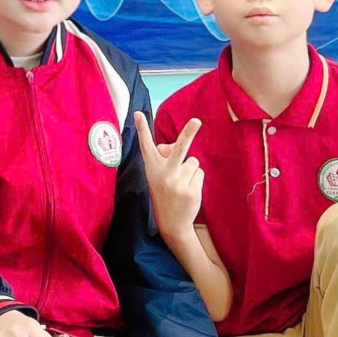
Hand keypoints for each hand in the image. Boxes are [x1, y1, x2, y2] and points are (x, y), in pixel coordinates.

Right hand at [135, 112, 203, 231]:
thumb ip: (166, 158)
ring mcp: (178, 182)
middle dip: (189, 132)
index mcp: (152, 167)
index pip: (146, 145)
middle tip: (197, 120)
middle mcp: (164, 173)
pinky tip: (187, 191)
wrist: (172, 223)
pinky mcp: (191, 190)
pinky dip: (196, 179)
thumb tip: (179, 144)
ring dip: (190, 170)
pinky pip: (199, 173)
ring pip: (193, 162)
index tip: (138, 113)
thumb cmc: (164, 192)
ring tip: (182, 184)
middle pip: (180, 148)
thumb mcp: (158, 175)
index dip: (142, 128)